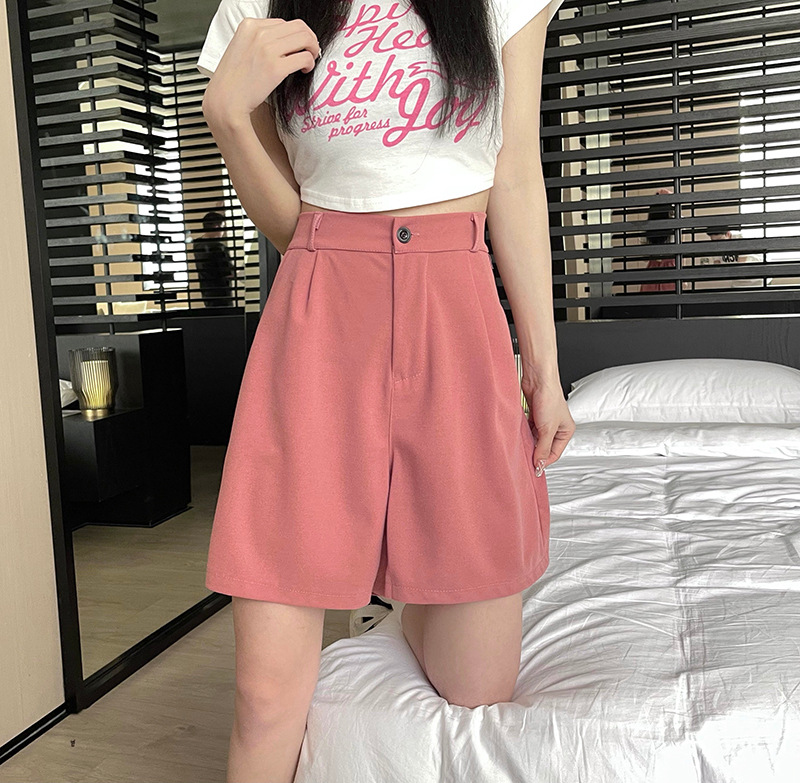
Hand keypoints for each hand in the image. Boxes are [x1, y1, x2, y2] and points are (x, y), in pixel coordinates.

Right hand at [202, 17, 321, 122]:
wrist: (225, 101)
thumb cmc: (233, 80)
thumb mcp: (242, 47)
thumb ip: (260, 40)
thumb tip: (284, 41)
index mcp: (249, 25)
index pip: (283, 22)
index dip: (294, 34)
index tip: (298, 45)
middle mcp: (259, 33)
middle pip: (298, 26)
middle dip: (309, 39)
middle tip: (311, 51)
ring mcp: (267, 50)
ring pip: (305, 39)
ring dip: (313, 49)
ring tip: (309, 61)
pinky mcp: (276, 68)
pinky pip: (304, 58)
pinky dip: (310, 63)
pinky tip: (305, 70)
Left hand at [521, 374, 575, 473]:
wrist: (538, 379)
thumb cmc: (549, 398)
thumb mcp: (547, 429)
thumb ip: (542, 448)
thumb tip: (539, 464)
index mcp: (566, 431)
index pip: (555, 453)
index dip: (544, 461)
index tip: (533, 469)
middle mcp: (556, 427)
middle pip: (544, 447)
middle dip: (535, 452)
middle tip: (525, 459)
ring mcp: (544, 422)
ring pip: (535, 439)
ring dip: (529, 443)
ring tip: (521, 447)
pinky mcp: (534, 416)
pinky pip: (529, 430)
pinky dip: (524, 434)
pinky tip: (519, 436)